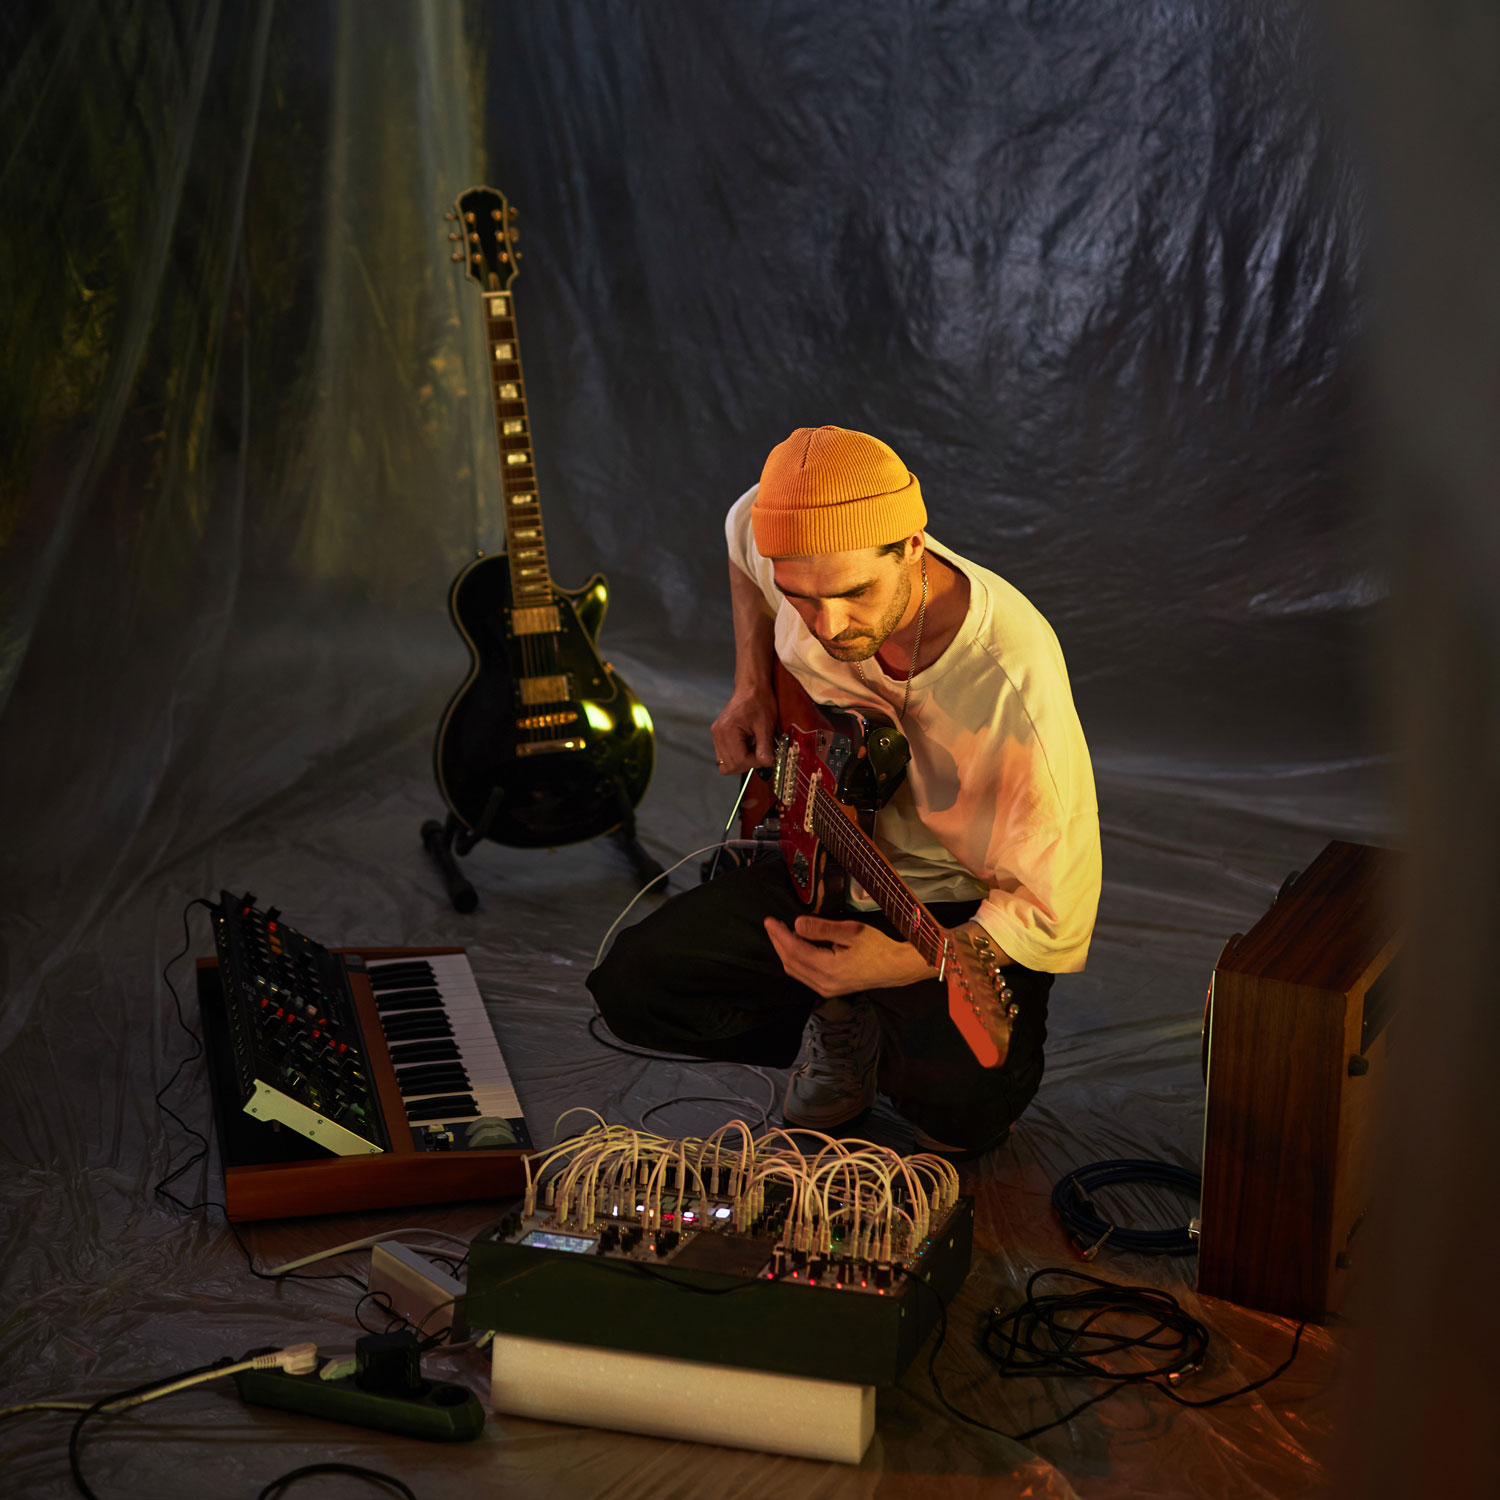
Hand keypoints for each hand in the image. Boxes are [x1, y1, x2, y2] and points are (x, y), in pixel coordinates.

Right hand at [711, 685, 777, 773]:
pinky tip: (748, 745)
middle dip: (747, 764)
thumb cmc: (759, 701)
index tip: (766, 757)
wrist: (752, 688)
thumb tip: (767, 763)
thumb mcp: (765, 725)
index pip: (738, 760)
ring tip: (754, 748)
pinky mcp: (719, 736)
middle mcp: (718, 734)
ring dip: (742, 761)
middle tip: (761, 754)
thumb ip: (765, 746)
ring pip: (725, 763)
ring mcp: (717, 735)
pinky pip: (725, 755)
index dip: (754, 763)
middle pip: (729, 765)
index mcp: (727, 730)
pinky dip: (737, 755)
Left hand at [763, 915, 935, 996]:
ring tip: (780, 933)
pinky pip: (803, 975)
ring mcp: (826, 989)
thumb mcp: (852, 931)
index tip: (770, 920)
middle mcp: (824, 983)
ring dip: (784, 951)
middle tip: (771, 924)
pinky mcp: (829, 990)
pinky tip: (795, 946)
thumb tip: (796, 923)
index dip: (779, 935)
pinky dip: (794, 960)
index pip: (794, 950)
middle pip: (790, 962)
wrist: (896, 968)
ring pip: (794, 970)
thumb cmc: (878, 947)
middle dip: (778, 942)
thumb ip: (822, 928)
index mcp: (829, 969)